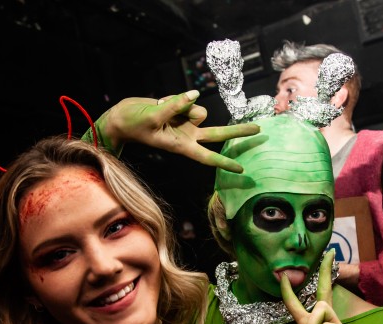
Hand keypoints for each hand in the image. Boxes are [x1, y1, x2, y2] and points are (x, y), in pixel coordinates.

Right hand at [94, 90, 259, 172]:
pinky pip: (187, 100)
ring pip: (198, 110)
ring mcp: (185, 123)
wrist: (122, 118)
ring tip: (163, 110)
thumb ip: (175, 107)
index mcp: (181, 145)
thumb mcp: (153, 117)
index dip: (224, 161)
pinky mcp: (181, 111)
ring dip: (183, 106)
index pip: (208, 155)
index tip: (242, 168)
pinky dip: (176, 99)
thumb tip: (195, 95)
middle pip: (218, 133)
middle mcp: (187, 135)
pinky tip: (162, 104)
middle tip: (260, 131)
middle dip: (238, 131)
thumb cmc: (134, 124)